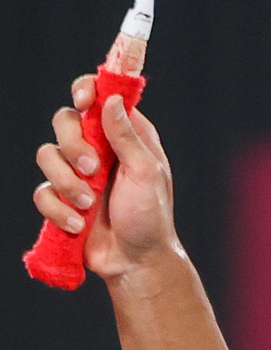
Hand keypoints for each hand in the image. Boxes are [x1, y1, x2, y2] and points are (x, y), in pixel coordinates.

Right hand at [33, 75, 179, 279]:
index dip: (86, 91)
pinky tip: (79, 224)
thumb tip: (111, 100)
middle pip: (65, 121)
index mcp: (126, 135)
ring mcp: (77, 172)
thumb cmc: (150, 214)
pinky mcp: (61, 197)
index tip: (83, 102)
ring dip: (66, 182)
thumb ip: (127, 136)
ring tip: (89, 204)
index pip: (100, 98)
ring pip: (47, 155)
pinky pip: (42, 192)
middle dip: (73, 144)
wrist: (134, 259)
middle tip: (92, 168)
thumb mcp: (146, 171)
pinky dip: (58, 209)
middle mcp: (99, 148)